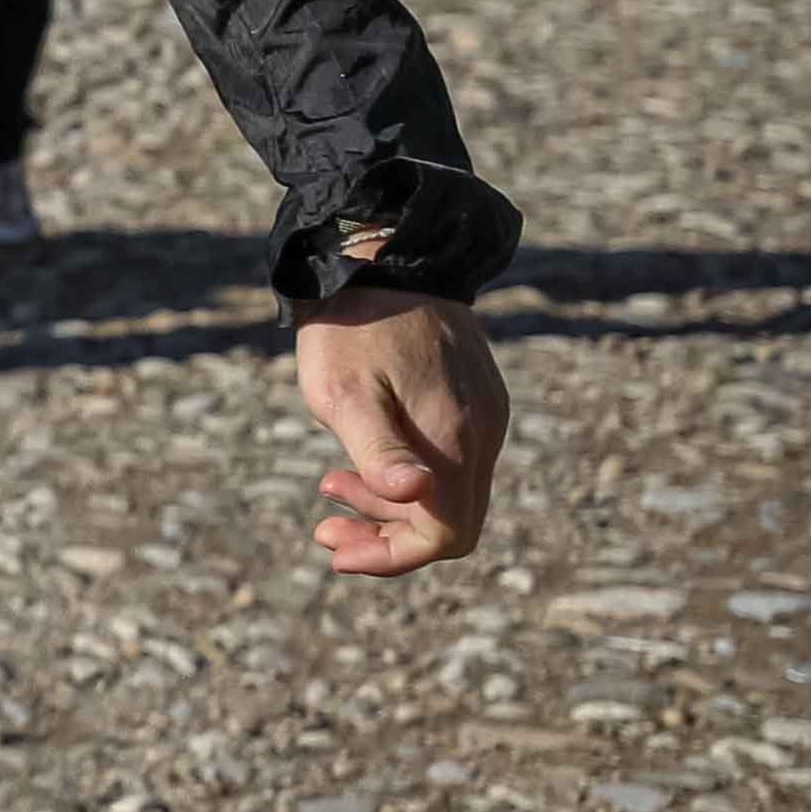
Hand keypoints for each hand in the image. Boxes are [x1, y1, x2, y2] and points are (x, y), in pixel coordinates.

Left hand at [294, 287, 505, 573]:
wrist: (384, 255)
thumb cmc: (352, 327)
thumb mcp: (345, 393)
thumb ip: (379, 451)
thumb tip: (416, 496)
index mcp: (454, 439)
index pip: (445, 535)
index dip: (392, 555)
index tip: (337, 550)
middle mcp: (484, 433)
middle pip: (451, 522)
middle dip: (387, 534)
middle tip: (324, 523)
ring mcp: (486, 414)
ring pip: (451, 492)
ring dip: (390, 502)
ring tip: (328, 481)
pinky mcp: (478, 398)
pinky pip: (452, 459)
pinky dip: (409, 472)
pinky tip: (362, 452)